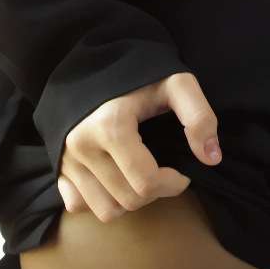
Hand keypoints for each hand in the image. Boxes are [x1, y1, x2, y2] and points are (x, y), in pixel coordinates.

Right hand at [56, 71, 221, 221]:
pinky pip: (79, 205)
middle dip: (155, 192)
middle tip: (164, 171)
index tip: (182, 171)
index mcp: (110, 125)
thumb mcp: (177, 82)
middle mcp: (82, 145)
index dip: (173, 184)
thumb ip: (199, 116)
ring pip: (105, 210)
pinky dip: (100, 200)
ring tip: (141, 174)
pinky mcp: (57, 166)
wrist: (98, 58)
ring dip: (130, 200)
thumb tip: (211, 158)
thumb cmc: (141, 72)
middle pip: (128, 200)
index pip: (146, 183)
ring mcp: (66, 157)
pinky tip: (115, 177)